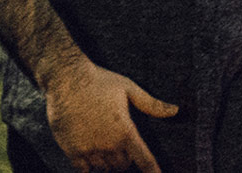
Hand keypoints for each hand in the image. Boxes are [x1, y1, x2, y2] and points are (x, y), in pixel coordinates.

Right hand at [43, 53, 175, 171]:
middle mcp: (109, 144)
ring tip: (101, 145)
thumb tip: (175, 110)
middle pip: (123, 166)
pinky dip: (88, 166)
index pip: (145, 161)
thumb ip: (151, 104)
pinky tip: (87, 154)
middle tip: (117, 143)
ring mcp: (90, 149)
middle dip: (123, 159)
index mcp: (126, 131)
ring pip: (104, 169)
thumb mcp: (128, 88)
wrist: (66, 77)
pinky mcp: (72, 150)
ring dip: (106, 162)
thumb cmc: (99, 80)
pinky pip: (84, 170)